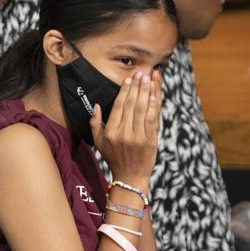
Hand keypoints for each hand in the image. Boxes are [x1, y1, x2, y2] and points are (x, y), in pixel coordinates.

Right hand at [90, 71, 161, 187]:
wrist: (130, 177)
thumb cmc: (114, 157)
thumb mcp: (98, 142)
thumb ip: (94, 123)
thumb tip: (96, 105)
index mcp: (111, 131)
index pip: (119, 105)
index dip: (125, 90)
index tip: (128, 79)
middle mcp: (124, 133)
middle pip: (132, 104)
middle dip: (137, 86)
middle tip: (141, 73)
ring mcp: (138, 137)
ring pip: (143, 109)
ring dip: (147, 91)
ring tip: (149, 78)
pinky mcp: (150, 140)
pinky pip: (153, 118)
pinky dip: (154, 105)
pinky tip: (155, 94)